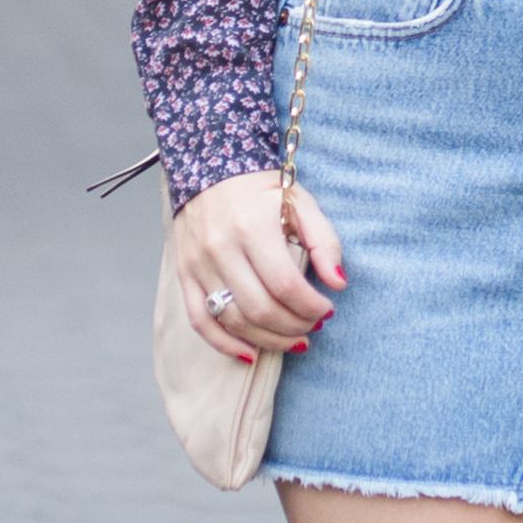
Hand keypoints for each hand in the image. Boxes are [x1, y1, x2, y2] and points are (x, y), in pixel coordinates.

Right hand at [170, 168, 344, 361]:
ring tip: (293, 341)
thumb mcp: (301, 203)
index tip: (326, 309)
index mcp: (252, 227)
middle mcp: (220, 248)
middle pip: (260, 308)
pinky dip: (224, 344)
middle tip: (313, 327)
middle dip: (294, 327)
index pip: (285, 285)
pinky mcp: (184, 274)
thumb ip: (325, 242)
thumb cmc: (261, 189)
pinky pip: (200, 321)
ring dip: (268, 340)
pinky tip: (250, 354)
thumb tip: (338, 283)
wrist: (207, 168)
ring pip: (233, 320)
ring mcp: (198, 263)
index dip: (311, 307)